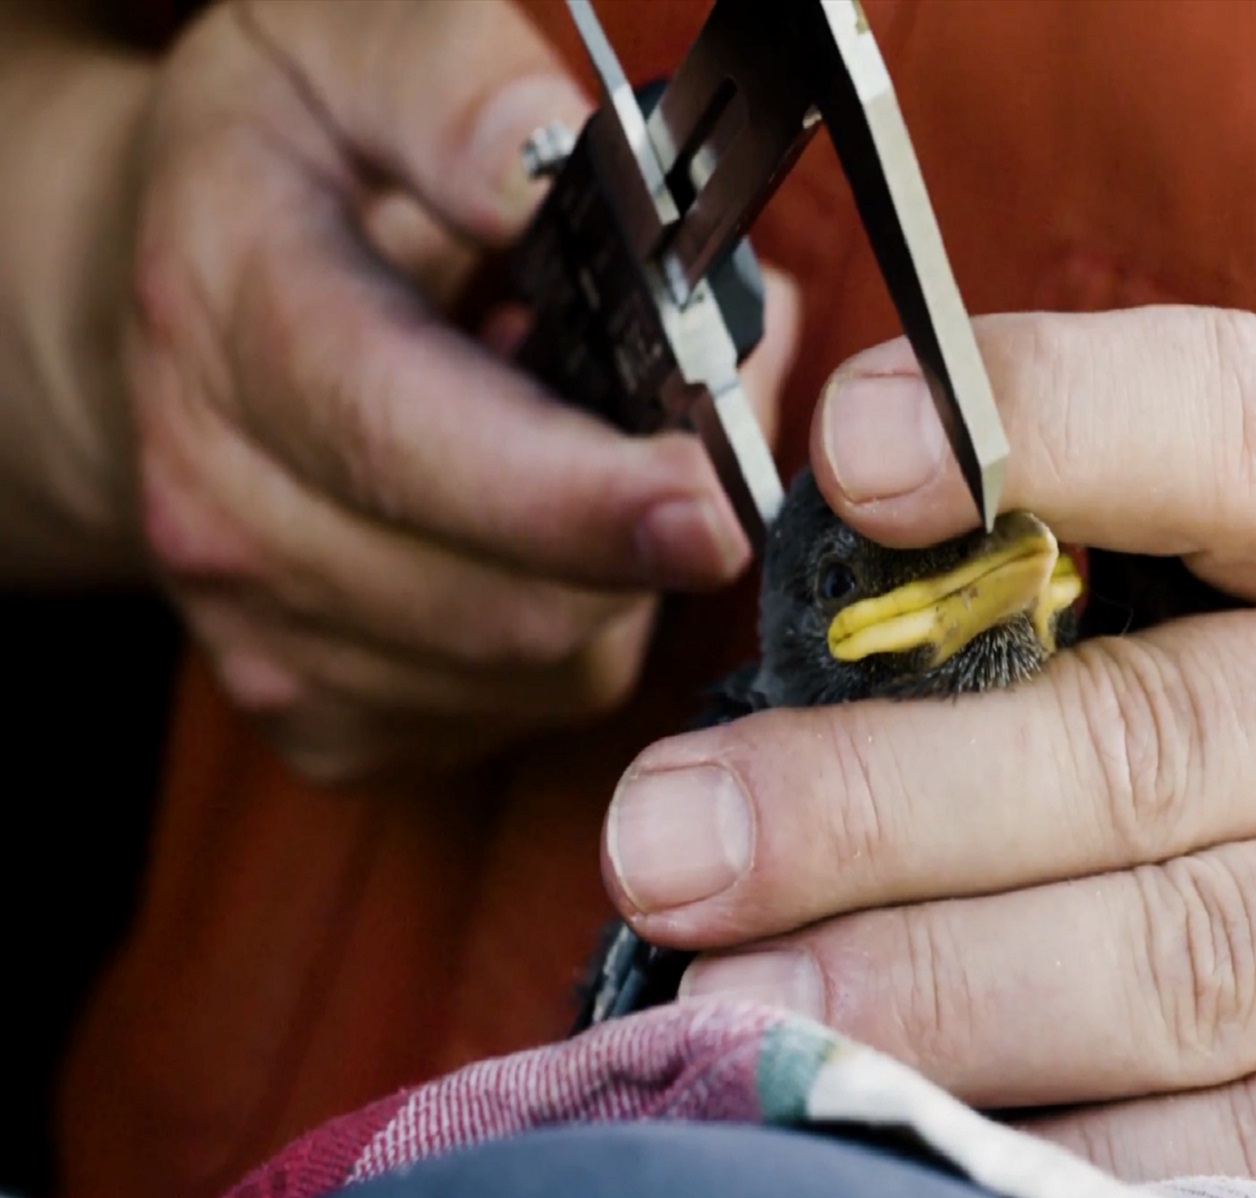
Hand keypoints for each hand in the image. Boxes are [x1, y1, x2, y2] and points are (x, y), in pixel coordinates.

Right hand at [121, 0, 797, 780]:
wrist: (186, 309)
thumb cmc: (288, 171)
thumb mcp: (348, 51)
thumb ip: (454, 90)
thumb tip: (549, 178)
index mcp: (228, 316)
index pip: (399, 436)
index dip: (571, 491)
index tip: (710, 499)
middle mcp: (225, 505)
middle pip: (501, 596)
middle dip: (651, 524)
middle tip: (703, 417)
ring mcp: (265, 630)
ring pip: (539, 666)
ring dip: (629, 574)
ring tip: (599, 453)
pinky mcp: (321, 715)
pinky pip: (524, 710)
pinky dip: (583, 631)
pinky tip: (544, 536)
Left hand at [600, 308, 1255, 1196]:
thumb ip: (1142, 612)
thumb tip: (852, 623)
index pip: (1245, 421)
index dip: (1047, 415)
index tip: (851, 444)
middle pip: (1152, 745)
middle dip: (877, 804)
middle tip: (669, 840)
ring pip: (1182, 972)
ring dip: (928, 997)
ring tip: (734, 1013)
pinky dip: (1065, 1153)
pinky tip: (915, 1131)